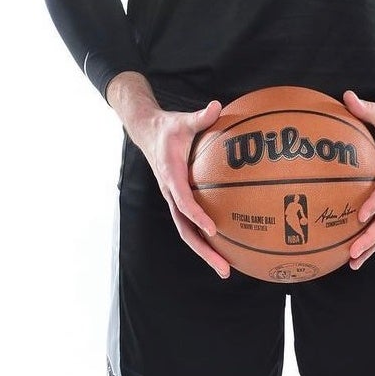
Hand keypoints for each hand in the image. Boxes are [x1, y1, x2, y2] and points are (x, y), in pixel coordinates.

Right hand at [132, 99, 230, 279]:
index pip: (182, 201)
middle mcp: (171, 194)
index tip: (213, 229)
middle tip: (225, 269)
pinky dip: (206, 239)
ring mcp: (174, 201)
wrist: (147, 133)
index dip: (197, 215)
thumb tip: (216, 106)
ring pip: (188, 233)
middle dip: (204, 251)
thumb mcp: (183, 120)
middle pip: (185, 230)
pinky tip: (227, 247)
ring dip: (206, 252)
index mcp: (171, 176)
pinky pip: (192, 225)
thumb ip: (200, 116)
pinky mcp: (179, 202)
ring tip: (227, 269)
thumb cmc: (169, 127)